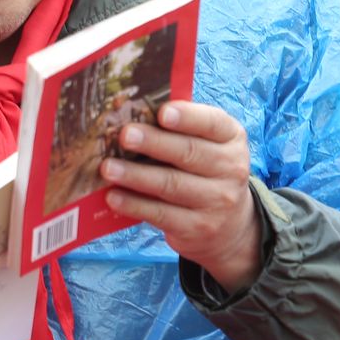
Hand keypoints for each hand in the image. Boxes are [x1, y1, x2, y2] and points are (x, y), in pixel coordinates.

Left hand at [100, 101, 260, 291]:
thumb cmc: (205, 170)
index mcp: (231, 139)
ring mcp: (216, 201)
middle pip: (189, 153)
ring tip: (108, 168)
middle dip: (154, 143)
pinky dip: (134, 205)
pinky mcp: (197, 227)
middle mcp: (230, 169)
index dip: (188, 117)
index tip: (162, 112)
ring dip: (136, 176)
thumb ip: (182, 128)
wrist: (229, 224)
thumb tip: (133, 111)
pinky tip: (113, 196)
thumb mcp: (207, 145)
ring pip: (171, 185)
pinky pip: (161, 214)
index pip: (213, 123)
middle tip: (124, 136)